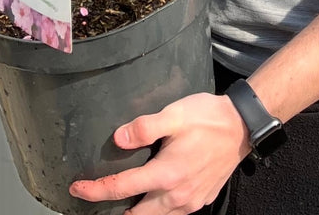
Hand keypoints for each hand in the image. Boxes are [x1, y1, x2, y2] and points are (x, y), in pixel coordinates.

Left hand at [68, 92, 248, 213]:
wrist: (242, 128)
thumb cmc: (208, 118)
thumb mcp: (174, 115)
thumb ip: (144, 127)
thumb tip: (118, 139)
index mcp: (166, 174)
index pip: (122, 188)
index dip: (96, 191)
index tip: (77, 189)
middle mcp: (177, 195)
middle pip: (137, 214)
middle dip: (115, 209)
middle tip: (97, 197)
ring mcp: (190, 202)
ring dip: (137, 211)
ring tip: (122, 200)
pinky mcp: (201, 200)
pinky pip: (172, 213)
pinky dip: (157, 209)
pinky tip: (152, 196)